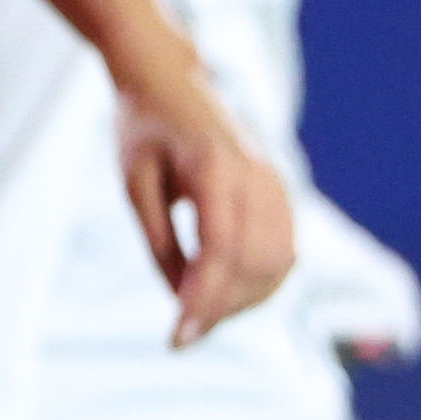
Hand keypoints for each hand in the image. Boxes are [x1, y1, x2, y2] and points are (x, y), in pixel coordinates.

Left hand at [113, 55, 297, 348]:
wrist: (171, 80)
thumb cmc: (143, 129)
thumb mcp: (135, 183)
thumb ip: (159, 240)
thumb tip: (181, 298)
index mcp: (214, 167)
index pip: (221, 248)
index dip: (204, 299)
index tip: (178, 339)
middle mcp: (255, 175)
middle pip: (255, 262)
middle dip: (221, 308)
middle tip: (182, 335)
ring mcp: (275, 182)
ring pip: (279, 262)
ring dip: (245, 301)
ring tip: (201, 318)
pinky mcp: (280, 191)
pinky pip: (285, 250)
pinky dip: (262, 283)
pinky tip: (229, 297)